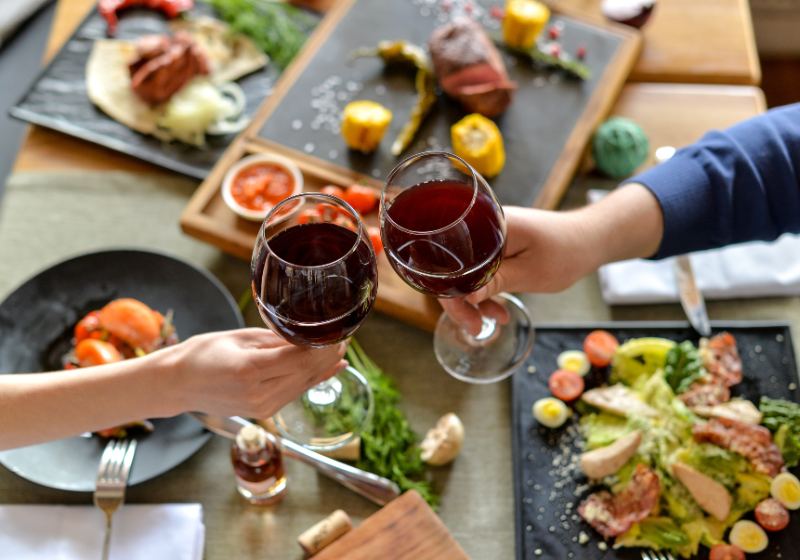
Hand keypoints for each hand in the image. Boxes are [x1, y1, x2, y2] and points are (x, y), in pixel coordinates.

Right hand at [157, 328, 347, 418]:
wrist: (177, 385)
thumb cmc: (202, 354)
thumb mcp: (240, 337)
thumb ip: (275, 339)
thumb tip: (306, 334)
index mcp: (250, 370)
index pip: (300, 358)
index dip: (324, 345)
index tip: (338, 329)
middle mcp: (259, 394)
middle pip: (307, 372)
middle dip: (330, 353)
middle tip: (345, 335)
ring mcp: (262, 407)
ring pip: (305, 384)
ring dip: (326, 366)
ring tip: (341, 346)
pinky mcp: (264, 412)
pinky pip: (295, 392)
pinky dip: (315, 379)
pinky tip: (333, 368)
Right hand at [440, 206, 594, 334]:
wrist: (589, 239)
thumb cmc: (566, 252)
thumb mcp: (530, 273)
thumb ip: (496, 282)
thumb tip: (466, 297)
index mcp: (487, 227)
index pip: (452, 262)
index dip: (452, 294)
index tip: (467, 318)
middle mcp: (481, 227)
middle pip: (455, 268)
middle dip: (461, 301)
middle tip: (475, 327)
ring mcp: (488, 237)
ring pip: (467, 272)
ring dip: (474, 299)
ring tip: (491, 321)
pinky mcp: (496, 246)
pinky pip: (480, 270)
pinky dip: (486, 290)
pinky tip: (498, 310)